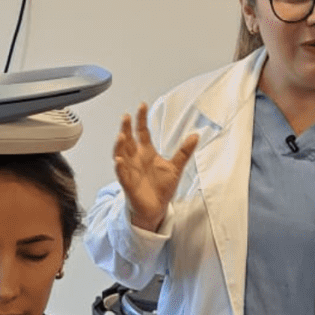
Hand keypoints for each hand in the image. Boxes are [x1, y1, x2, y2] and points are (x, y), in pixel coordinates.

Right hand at [114, 103, 198, 231]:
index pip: (142, 131)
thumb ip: (184, 151)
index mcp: (146, 152)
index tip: (142, 106)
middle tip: (126, 117)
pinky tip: (119, 160)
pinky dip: (119, 167)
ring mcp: (130, 170)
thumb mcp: (176, 167)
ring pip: (121, 154)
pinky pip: (121, 174)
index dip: (141, 119)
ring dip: (119, 145)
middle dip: (126, 128)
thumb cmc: (162, 188)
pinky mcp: (128, 184)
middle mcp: (135, 159)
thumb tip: (195, 136)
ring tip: (121, 136)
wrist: (156, 208)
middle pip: (128, 140)